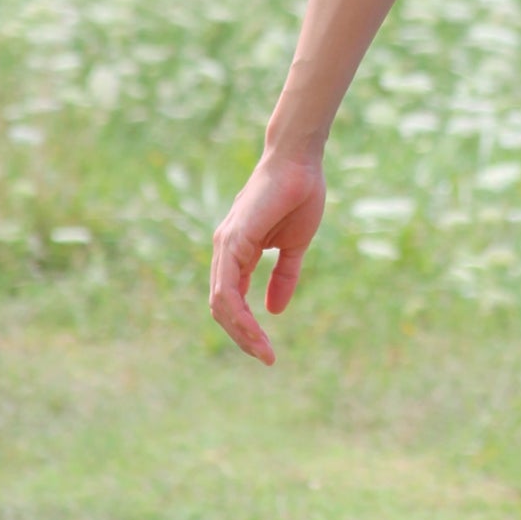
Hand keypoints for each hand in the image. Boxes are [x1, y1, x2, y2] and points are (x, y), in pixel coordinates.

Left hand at [209, 151, 325, 362]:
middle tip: (265, 357)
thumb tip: (274, 311)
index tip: (267, 351)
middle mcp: (224, 250)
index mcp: (237, 252)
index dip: (246, 327)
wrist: (299, 162)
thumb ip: (283, 276)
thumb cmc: (298, 195)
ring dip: (241, 333)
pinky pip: (228, 289)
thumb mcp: (293, 246)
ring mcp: (225, 245)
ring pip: (221, 303)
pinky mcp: (233, 241)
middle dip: (242, 337)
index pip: (231, 300)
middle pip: (221, 307)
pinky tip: (257, 330)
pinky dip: (240, 315)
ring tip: (263, 352)